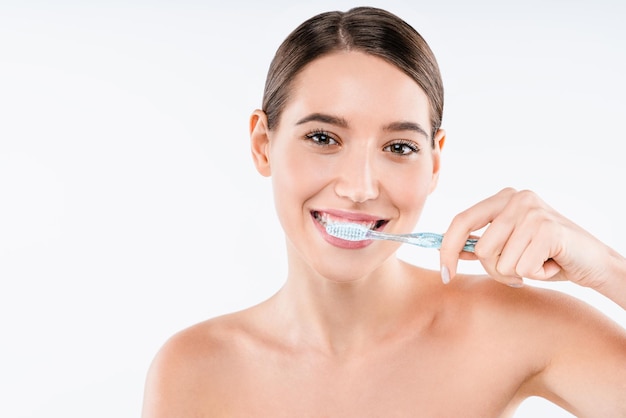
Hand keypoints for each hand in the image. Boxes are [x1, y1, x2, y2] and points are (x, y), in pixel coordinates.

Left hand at [439, 188, 620, 290]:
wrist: (593, 262)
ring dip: (517, 274)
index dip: (447, 249)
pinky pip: (523, 269)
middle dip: (496, 270)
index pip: (461, 221)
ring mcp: (533, 212)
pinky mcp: (548, 229)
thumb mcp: (509, 248)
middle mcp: (516, 199)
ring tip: (538, 263)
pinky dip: (537, 276)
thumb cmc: (547, 256)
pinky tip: (551, 265)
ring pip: (500, 262)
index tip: (445, 274)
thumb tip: (448, 255)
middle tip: (519, 269)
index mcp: (503, 199)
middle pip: (481, 249)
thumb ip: (480, 246)